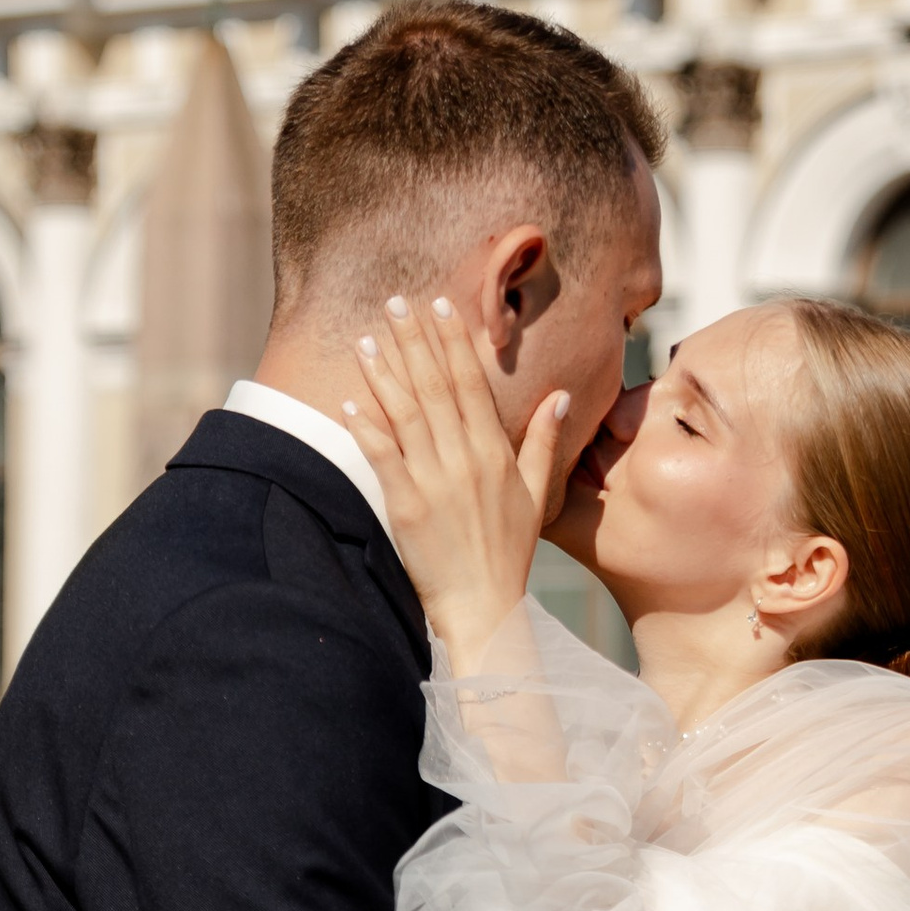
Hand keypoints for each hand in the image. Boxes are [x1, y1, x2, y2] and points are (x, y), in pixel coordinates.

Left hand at [343, 293, 572, 670]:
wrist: (486, 608)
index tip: (440, 305)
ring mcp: (435, 482)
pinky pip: (383, 457)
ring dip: (384, 373)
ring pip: (406, 414)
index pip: (472, 384)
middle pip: (436, 387)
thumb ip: (543, 442)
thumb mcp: (536, 496)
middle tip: (395, 302)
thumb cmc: (508, 554)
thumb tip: (560, 397)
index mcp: (495, 453)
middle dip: (414, 341)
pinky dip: (366, 427)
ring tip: (366, 338)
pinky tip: (349, 400)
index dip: (454, 342)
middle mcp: (465, 460)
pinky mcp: (407, 507)